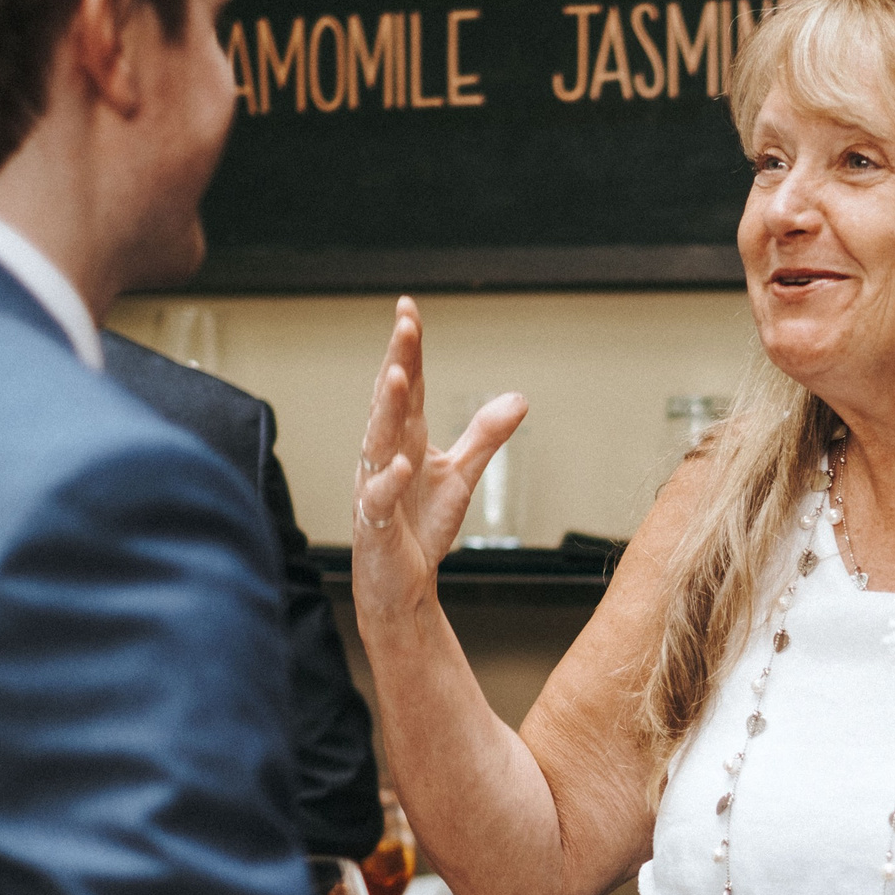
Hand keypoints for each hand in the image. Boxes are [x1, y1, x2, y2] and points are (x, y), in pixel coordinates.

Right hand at [352, 296, 526, 630]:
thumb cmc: (421, 528)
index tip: (409, 310)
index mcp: (406, 438)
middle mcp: (386, 454)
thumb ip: (485, 436)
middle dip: (397, 361)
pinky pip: (380, 497)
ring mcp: (376, 485)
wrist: (404, 584)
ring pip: (379, 440)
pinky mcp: (375, 522)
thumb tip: (519, 399)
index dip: (408, 349)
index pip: (408, 385)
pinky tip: (405, 463)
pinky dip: (391, 479)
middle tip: (405, 325)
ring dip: (388, 409)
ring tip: (399, 376)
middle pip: (391, 401)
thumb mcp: (462, 475)